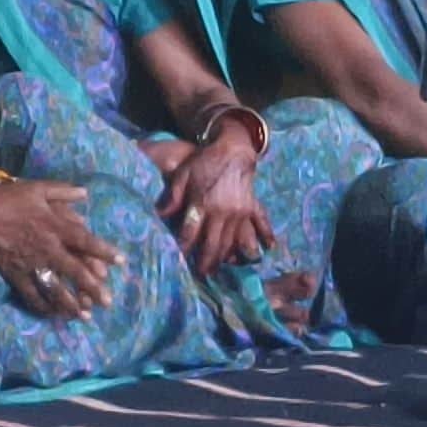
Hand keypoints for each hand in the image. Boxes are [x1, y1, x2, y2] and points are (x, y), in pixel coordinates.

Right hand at [0, 179, 118, 318]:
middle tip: (107, 302)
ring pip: (54, 287)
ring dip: (69, 303)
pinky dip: (42, 305)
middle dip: (92, 287)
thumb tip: (85, 193)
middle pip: (74, 270)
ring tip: (84, 315)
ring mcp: (29, 262)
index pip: (85, 240)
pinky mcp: (13, 273)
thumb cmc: (8, 196)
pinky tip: (53, 315)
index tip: (122, 262)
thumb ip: (63, 191)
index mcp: (54, 225)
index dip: (104, 251)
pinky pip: (30, 293)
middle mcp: (45, 247)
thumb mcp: (37, 187)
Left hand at [155, 130, 276, 274]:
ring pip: (232, 242)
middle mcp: (223, 212)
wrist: (233, 149)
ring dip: (225, 258)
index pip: (190, 234)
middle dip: (205, 263)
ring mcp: (240, 211)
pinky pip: (261, 224)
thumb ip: (173, 197)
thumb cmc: (204, 162)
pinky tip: (267, 250)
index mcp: (203, 204)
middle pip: (213, 245)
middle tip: (199, 277)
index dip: (183, 250)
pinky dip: (265, 237)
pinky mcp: (252, 207)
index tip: (176, 263)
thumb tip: (159, 215)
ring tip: (218, 271)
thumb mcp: (183, 175)